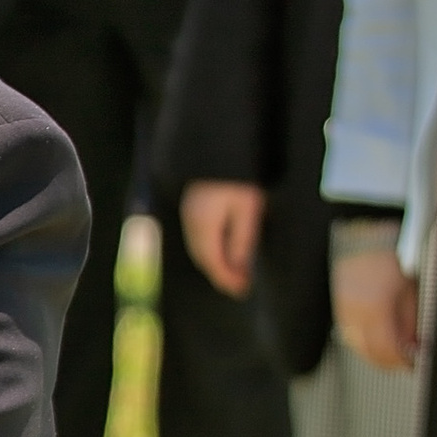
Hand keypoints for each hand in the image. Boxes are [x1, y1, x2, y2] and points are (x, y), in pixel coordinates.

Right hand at [181, 181, 264, 298]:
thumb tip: (239, 268)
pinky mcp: (191, 204)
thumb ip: (243, 241)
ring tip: (234, 270)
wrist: (217, 146)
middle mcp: (191, 223)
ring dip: (214, 261)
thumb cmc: (237, 177)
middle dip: (220, 274)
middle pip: (203, 258)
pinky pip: (198, 235)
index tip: (243, 290)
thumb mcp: (248, 210)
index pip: (214, 263)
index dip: (227, 279)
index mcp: (204, 227)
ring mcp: (188, 213)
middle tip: (239, 285)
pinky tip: (222, 248)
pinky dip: (209, 248)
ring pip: (199, 248)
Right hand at [334, 244, 418, 371]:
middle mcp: (356, 313)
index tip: (412, 362)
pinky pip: (348, 332)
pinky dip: (362, 339)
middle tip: (404, 359)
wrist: (366, 236)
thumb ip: (409, 322)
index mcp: (376, 309)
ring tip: (390, 349)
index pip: (386, 350)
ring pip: (356, 344)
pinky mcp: (339, 305)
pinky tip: (374, 336)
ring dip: (374, 352)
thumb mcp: (410, 291)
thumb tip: (411, 344)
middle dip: (388, 360)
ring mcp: (344, 309)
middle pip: (369, 352)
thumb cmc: (390, 257)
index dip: (401, 361)